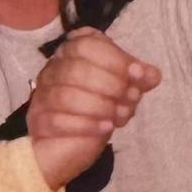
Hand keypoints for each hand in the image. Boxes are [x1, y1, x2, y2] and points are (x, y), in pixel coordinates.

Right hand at [28, 28, 159, 189]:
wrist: (67, 148)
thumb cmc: (95, 113)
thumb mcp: (121, 94)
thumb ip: (136, 82)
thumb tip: (152, 75)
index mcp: (72, 54)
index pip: (86, 43)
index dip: (115, 58)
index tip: (138, 73)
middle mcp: (53, 70)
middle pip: (75, 69)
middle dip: (109, 84)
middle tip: (129, 99)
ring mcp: (42, 95)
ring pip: (65, 95)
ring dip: (98, 106)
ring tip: (117, 117)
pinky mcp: (39, 120)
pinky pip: (57, 120)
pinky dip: (85, 125)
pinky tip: (104, 128)